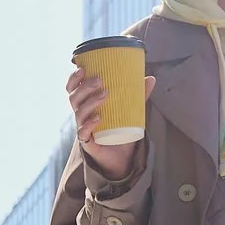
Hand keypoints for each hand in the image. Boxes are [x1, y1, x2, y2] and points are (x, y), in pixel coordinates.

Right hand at [68, 59, 150, 181]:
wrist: (121, 156)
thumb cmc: (121, 129)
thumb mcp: (130, 110)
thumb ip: (138, 95)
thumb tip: (151, 78)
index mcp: (87, 103)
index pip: (73, 89)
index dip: (74, 79)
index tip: (82, 68)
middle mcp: (81, 115)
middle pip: (74, 98)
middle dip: (84, 87)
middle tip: (99, 80)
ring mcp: (83, 128)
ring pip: (79, 112)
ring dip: (90, 102)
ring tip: (105, 95)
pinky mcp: (87, 142)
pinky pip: (82, 132)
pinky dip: (89, 124)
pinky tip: (98, 118)